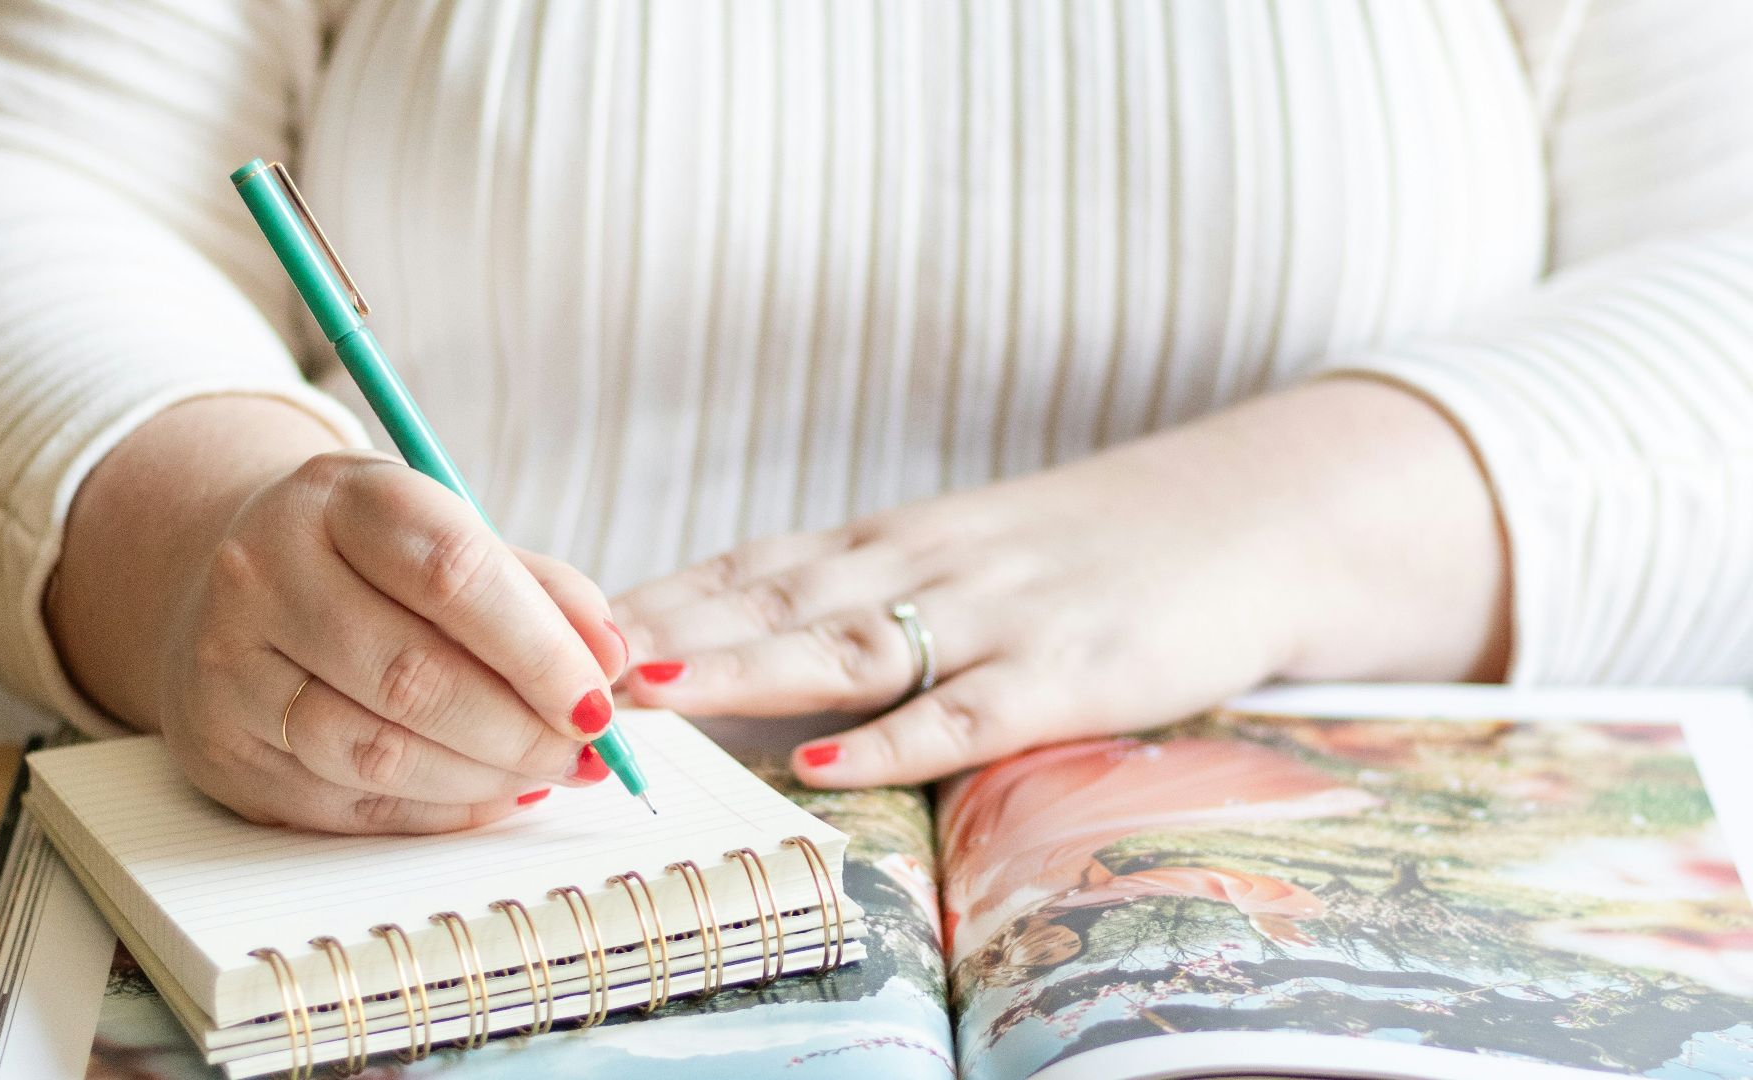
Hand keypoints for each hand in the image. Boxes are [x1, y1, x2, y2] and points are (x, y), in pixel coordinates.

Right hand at [49, 399, 626, 833]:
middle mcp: (264, 574)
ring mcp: (231, 668)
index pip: (451, 572)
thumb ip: (537, 589)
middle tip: (585, 750)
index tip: (598, 695)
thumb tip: (608, 660)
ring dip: (484, 777)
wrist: (234, 580)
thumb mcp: (448, 532)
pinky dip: (437, 809)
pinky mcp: (225, 752)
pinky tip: (485, 792)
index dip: (539, 647)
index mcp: (336, 497)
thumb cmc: (370, 560)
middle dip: (521, 728)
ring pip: (378, 752)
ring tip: (541, 771)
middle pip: (414, 676)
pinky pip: (349, 804)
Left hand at [613, 380, 1508, 786]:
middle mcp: (916, 569)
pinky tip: (820, 759)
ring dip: (739, 668)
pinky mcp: (1065, 672)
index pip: (739, 569)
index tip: (540, 620)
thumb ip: (848, 593)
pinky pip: (963, 715)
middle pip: (765, 603)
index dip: (642, 598)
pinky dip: (889, 740)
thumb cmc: (1075, 550)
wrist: (1239, 519)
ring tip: (649, 691)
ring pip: (843, 647)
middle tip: (551, 657)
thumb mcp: (948, 554)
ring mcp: (989, 619)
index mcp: (882, 544)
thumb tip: (725, 639)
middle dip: (654, 633)